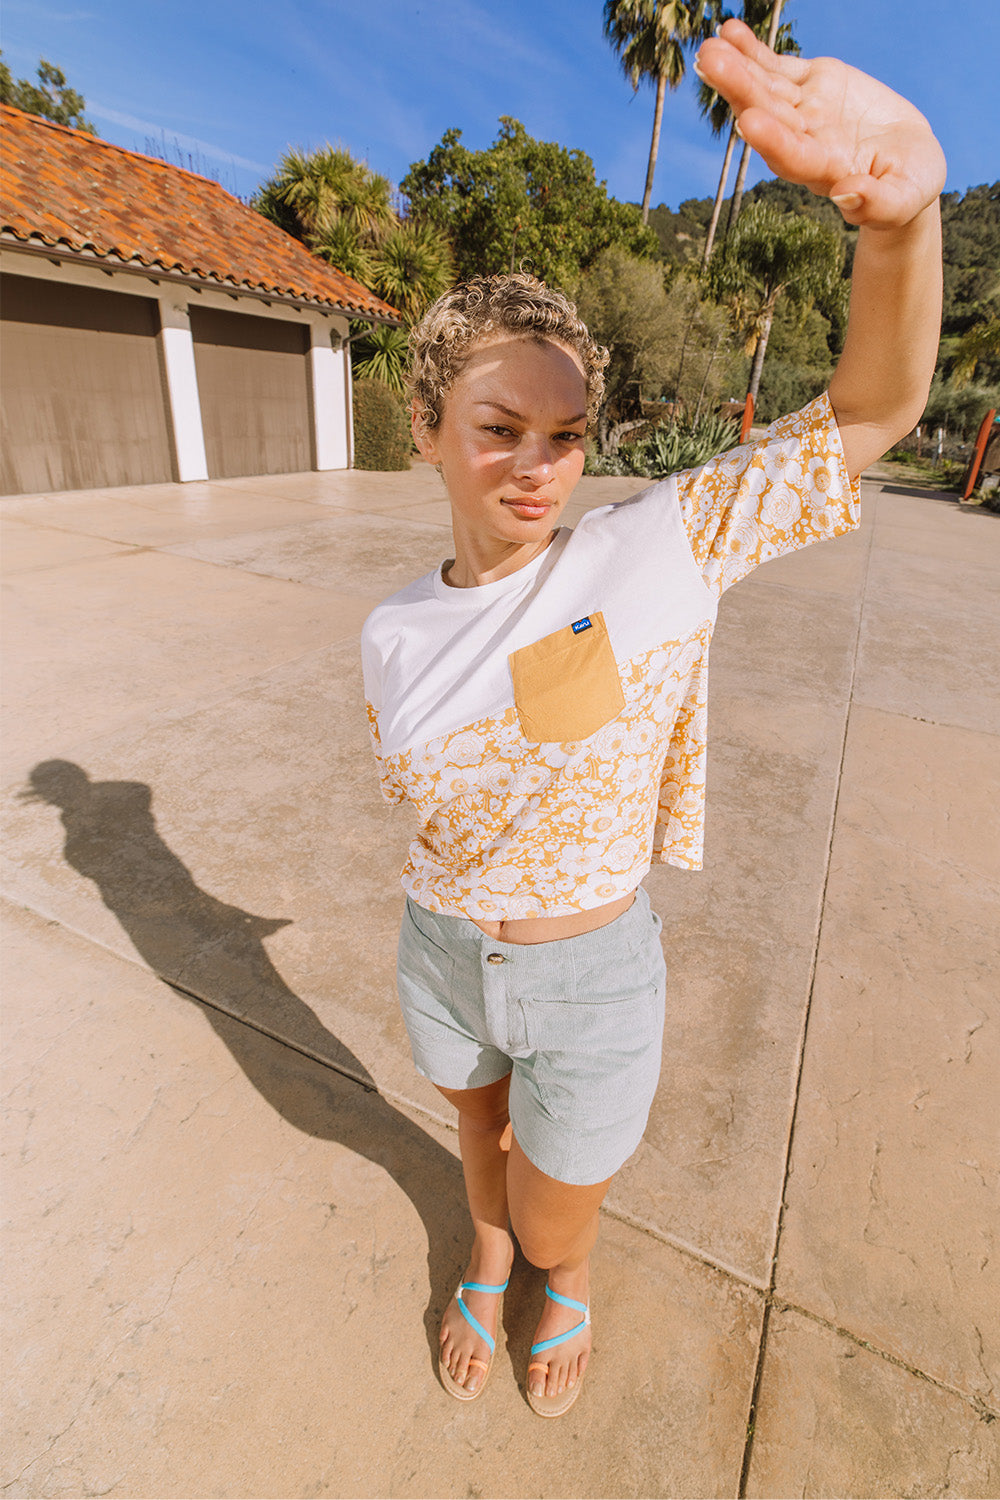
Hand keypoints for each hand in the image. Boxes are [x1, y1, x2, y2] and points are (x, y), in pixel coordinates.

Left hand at [695, 19, 945, 229]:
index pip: (794, 156)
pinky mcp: (810, 85)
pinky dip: (752, 51)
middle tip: (711, 64)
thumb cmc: (908, 186)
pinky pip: (776, 67)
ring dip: (736, 67)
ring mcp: (804, 111)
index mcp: (825, 171)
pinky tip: (728, 32)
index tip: (750, 121)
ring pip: (766, 88)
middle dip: (740, 89)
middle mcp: (804, 141)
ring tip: (710, 47)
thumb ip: (879, 203)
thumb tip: (847, 195)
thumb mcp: (904, 198)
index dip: (773, 140)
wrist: (905, 164)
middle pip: (769, 115)